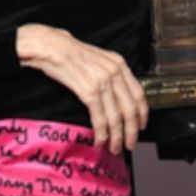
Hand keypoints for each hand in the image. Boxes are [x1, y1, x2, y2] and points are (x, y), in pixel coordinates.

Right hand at [16, 23, 149, 152]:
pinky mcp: (89, 91)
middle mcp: (114, 73)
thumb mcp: (98, 59)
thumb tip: (116, 95)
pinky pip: (100, 118)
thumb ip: (111, 74)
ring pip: (116, 117)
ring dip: (116, 137)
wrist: (52, 47)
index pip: (139, 93)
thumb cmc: (71, 54)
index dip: (142, 114)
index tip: (141, 125)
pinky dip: (101, 133)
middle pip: (130, 109)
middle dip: (132, 132)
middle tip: (131, 144)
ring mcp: (103, 82)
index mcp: (119, 64)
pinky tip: (100, 141)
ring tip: (115, 148)